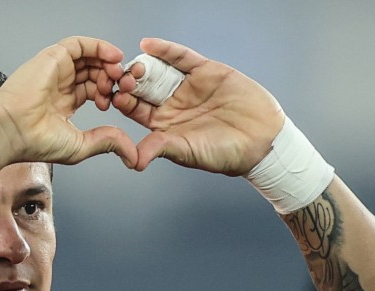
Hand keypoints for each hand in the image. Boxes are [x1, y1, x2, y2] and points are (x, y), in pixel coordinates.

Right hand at [0, 36, 138, 167]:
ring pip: (89, 57)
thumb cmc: (36, 142)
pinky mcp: (53, 58)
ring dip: (108, 63)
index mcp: (64, 104)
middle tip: (124, 86)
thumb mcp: (81, 146)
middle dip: (113, 78)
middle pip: (94, 73)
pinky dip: (99, 47)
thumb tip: (133, 156)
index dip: (111, 94)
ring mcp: (56, 71)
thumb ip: (108, 144)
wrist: (13, 130)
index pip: (94, 91)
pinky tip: (113, 57)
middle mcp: (61, 85)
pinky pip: (79, 44)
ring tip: (119, 73)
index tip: (120, 102)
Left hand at [113, 37, 284, 173]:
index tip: (112, 97)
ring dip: (144, 65)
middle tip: (119, 77)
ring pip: (159, 70)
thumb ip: (160, 148)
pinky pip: (181, 57)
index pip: (135, 109)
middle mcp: (171, 102)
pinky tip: (148, 45)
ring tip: (133, 64)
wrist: (262, 140)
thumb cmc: (224, 153)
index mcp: (163, 124)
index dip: (123, 101)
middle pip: (142, 86)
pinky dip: (165, 50)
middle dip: (129, 80)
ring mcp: (187, 85)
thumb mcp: (187, 152)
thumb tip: (133, 161)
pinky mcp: (205, 71)